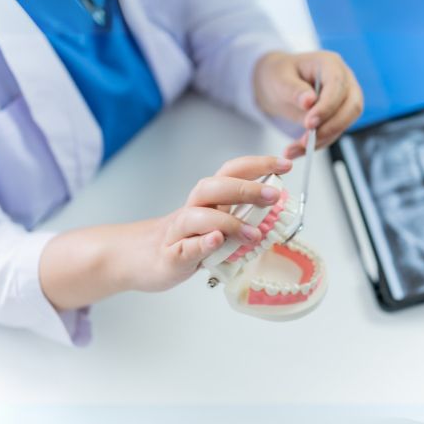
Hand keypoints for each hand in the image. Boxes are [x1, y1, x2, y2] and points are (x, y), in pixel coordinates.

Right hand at [40, 156, 292, 308]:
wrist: (136, 258)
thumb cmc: (183, 241)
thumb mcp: (214, 225)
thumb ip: (240, 218)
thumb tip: (276, 212)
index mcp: (207, 199)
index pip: (232, 172)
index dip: (258, 165)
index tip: (286, 164)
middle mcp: (192, 209)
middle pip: (214, 187)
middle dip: (246, 188)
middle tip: (274, 195)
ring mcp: (178, 233)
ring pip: (198, 216)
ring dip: (228, 221)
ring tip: (254, 233)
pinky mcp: (169, 257)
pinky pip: (184, 248)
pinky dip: (200, 244)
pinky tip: (215, 243)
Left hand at [254, 51, 363, 158]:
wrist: (277, 85)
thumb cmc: (279, 75)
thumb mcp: (279, 79)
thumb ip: (294, 89)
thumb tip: (310, 101)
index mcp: (330, 64)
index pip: (338, 85)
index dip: (327, 106)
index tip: (308, 123)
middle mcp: (344, 81)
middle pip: (352, 107)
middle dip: (330, 127)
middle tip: (305, 140)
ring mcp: (344, 99)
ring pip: (345, 124)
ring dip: (322, 140)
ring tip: (294, 148)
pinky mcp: (339, 117)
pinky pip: (333, 133)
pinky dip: (316, 144)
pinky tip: (296, 150)